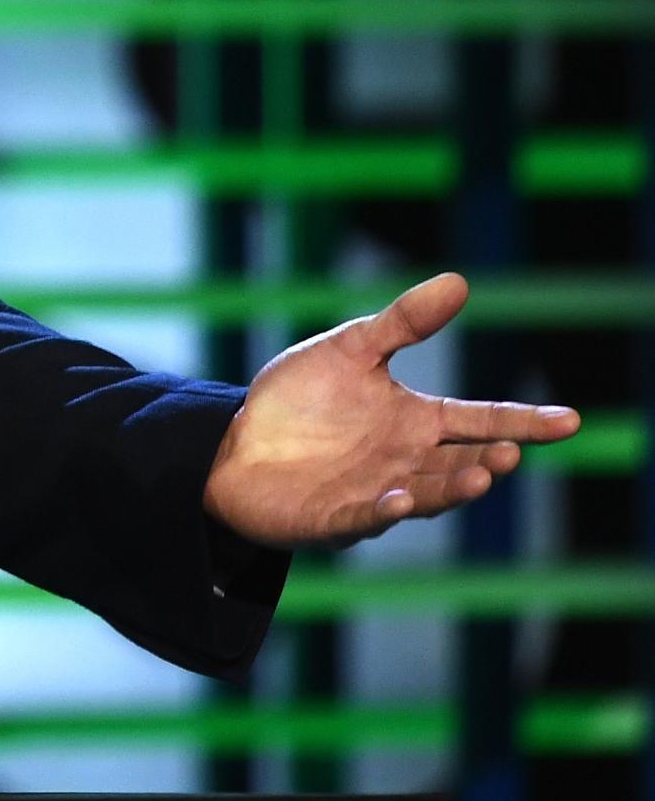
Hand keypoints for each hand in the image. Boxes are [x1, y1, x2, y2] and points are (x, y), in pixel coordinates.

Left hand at [202, 272, 579, 549]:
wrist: (233, 440)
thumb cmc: (298, 400)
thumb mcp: (349, 350)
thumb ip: (403, 323)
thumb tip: (459, 281)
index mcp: (414, 423)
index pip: (478, 421)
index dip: (522, 422)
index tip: (568, 420)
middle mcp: (404, 464)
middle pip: (459, 464)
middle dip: (486, 460)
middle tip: (510, 451)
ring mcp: (371, 495)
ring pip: (423, 496)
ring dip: (450, 490)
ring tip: (481, 476)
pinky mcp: (330, 518)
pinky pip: (359, 519)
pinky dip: (379, 512)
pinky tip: (395, 501)